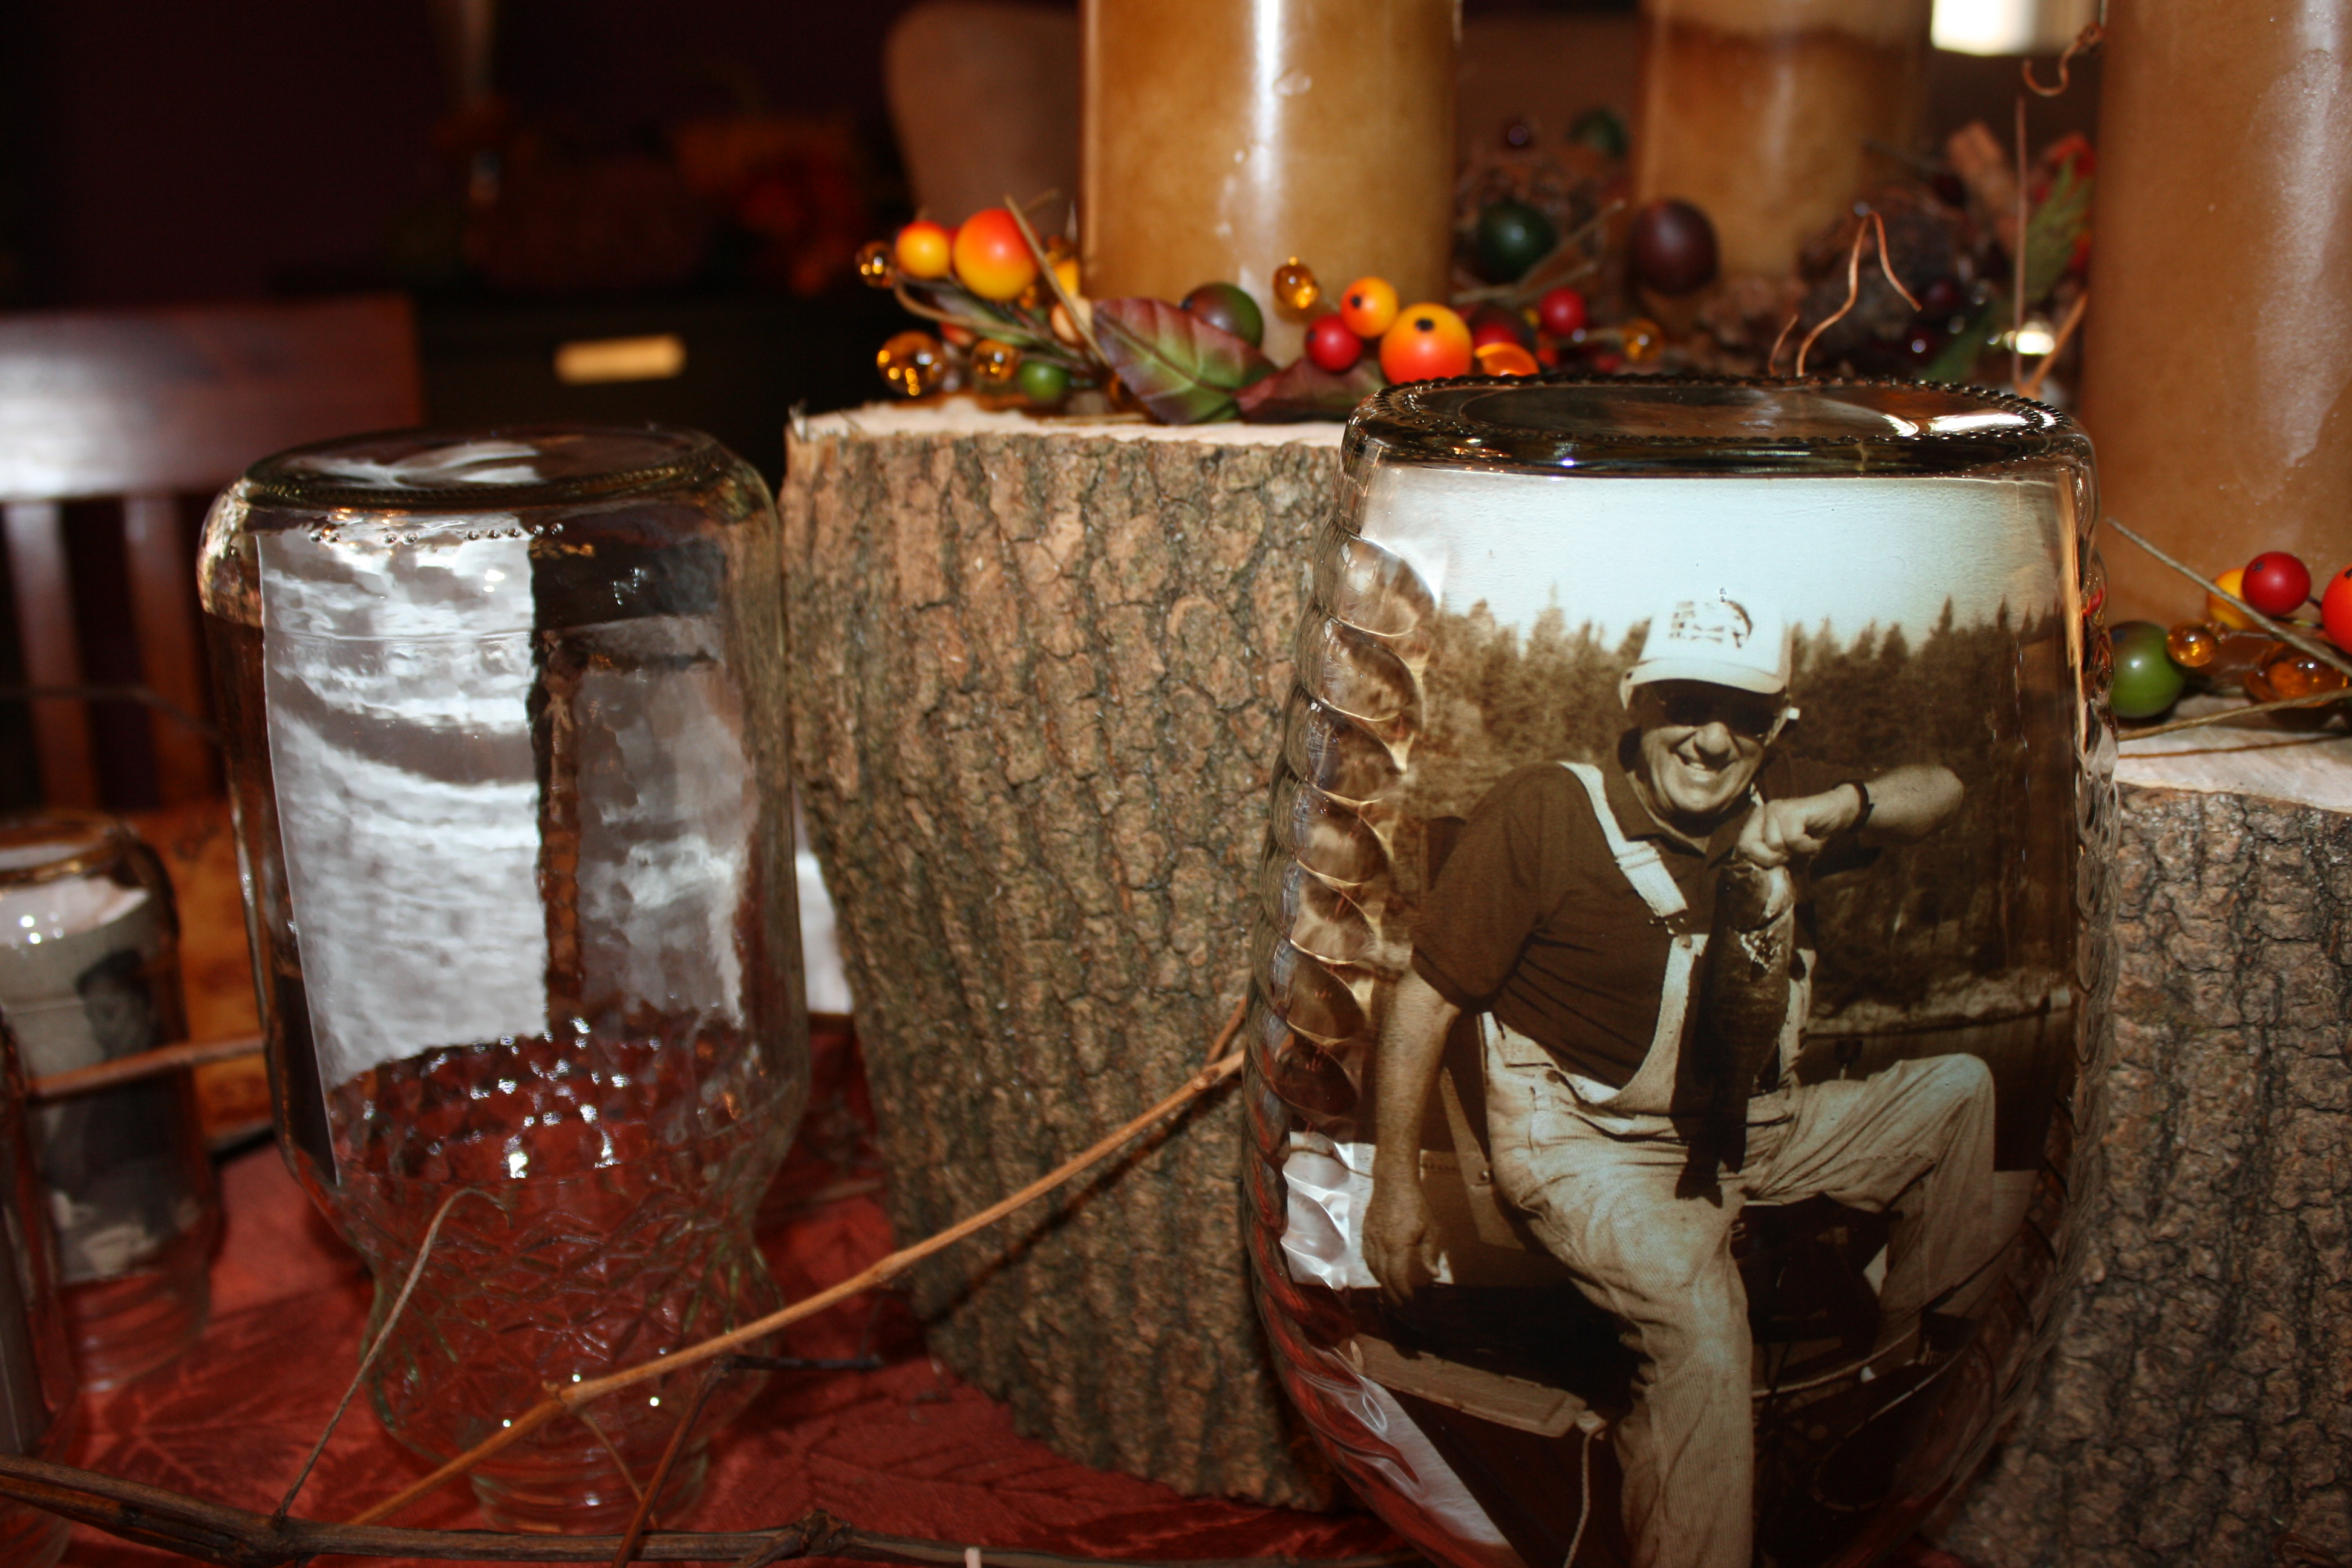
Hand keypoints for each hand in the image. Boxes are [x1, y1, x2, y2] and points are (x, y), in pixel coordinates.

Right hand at [1362, 1172, 1441, 1305]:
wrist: (1393, 1182)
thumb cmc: (1416, 1204)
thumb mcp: (1431, 1229)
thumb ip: (1430, 1254)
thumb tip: (1433, 1275)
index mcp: (1398, 1245)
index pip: (1397, 1276)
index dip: (1403, 1291)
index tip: (1410, 1300)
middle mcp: (1381, 1244)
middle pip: (1383, 1276)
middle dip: (1391, 1294)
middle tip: (1400, 1306)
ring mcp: (1371, 1238)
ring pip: (1373, 1268)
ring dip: (1381, 1284)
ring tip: (1390, 1294)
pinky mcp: (1366, 1232)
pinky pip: (1367, 1257)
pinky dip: (1373, 1269)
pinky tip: (1379, 1274)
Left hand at [1737, 785, 1863, 867]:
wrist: (1840, 814)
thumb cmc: (1813, 836)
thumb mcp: (1790, 853)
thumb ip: (1774, 861)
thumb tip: (1760, 882)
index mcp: (1757, 822)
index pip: (1742, 847)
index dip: (1760, 861)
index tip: (1780, 861)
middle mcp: (1762, 812)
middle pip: (1749, 846)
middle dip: (1773, 858)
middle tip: (1792, 854)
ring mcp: (1775, 809)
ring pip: (1773, 845)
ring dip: (1794, 852)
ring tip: (1805, 844)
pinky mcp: (1791, 810)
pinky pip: (1792, 840)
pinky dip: (1807, 847)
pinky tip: (1813, 841)